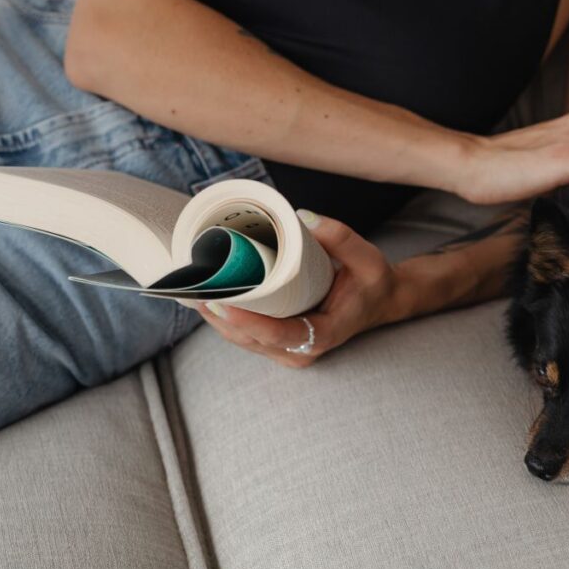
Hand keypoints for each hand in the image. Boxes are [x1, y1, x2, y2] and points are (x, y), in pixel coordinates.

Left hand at [193, 210, 402, 367]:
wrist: (378, 301)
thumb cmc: (371, 282)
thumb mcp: (368, 257)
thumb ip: (340, 237)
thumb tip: (302, 216)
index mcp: (324, 334)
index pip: (279, 335)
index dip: (246, 322)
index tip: (220, 301)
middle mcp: (302, 350)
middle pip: (249, 338)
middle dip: (218, 314)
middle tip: (193, 283)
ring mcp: (287, 351)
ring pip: (241, 339)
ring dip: (214, 316)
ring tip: (191, 286)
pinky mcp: (277, 344)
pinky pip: (243, 335)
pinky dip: (222, 317)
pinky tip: (202, 296)